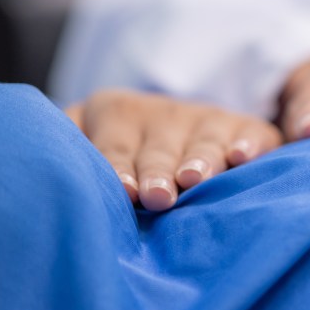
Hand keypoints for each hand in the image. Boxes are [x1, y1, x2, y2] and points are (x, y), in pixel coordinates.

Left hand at [66, 90, 281, 210]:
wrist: (176, 138)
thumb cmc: (122, 161)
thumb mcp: (89, 146)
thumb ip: (76, 159)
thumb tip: (57, 180)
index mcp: (116, 113)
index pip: (115, 147)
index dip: (118, 169)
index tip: (124, 191)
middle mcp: (164, 113)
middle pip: (159, 147)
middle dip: (158, 171)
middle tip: (158, 196)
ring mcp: (207, 118)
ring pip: (204, 140)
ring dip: (201, 159)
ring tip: (196, 179)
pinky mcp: (246, 128)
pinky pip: (252, 134)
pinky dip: (249, 144)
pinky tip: (243, 156)